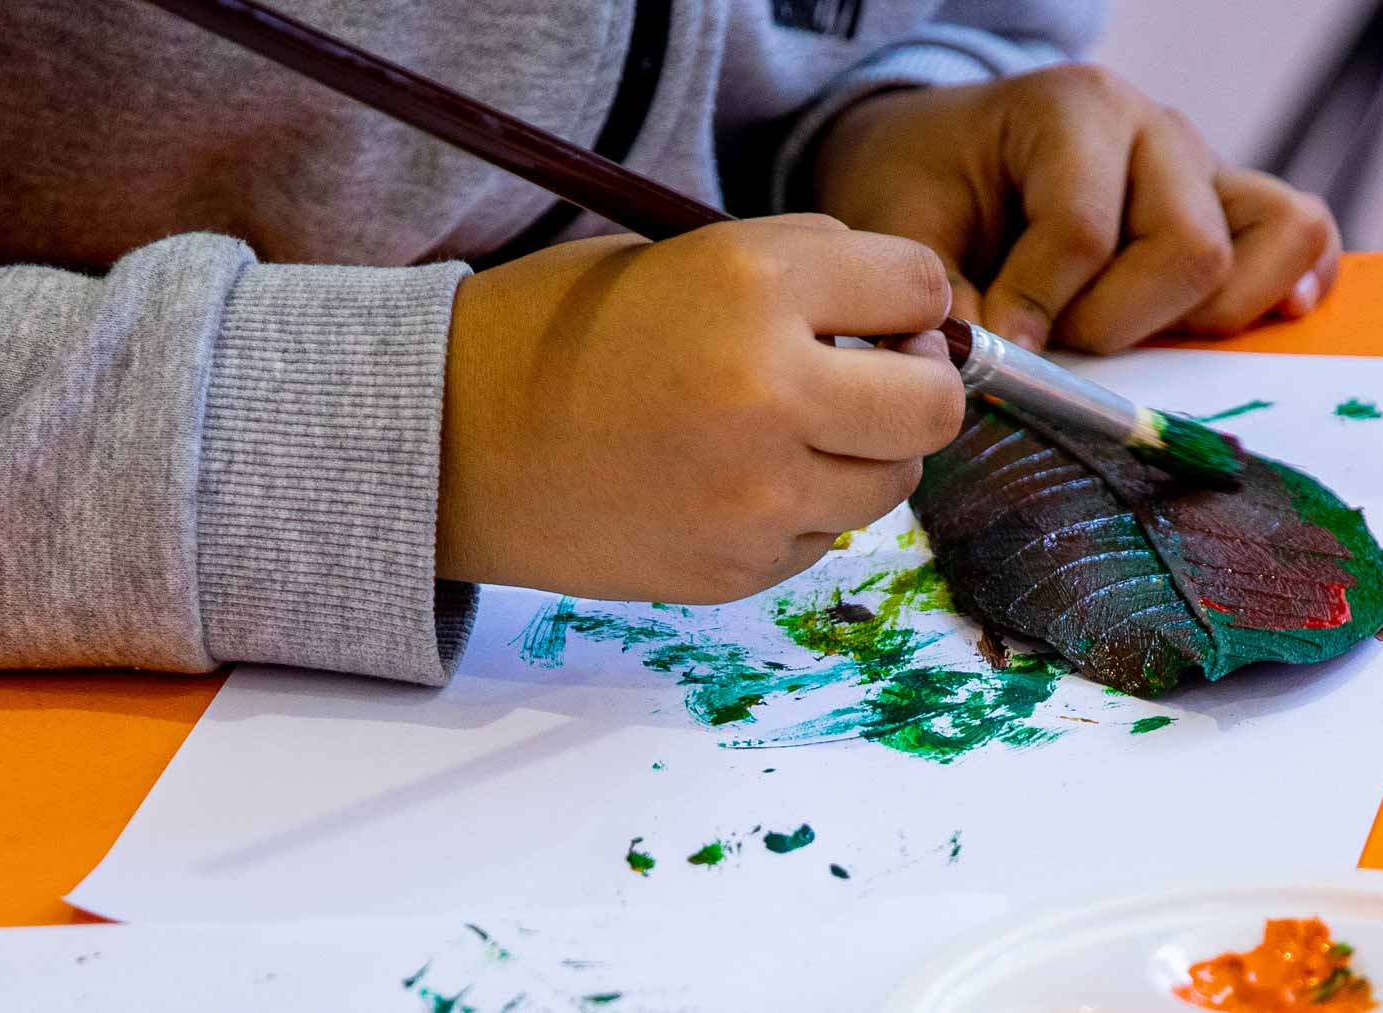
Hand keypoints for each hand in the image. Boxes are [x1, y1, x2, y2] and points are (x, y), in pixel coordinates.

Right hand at [437, 214, 964, 601]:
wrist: (448, 442)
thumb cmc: (558, 332)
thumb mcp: (684, 256)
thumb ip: (805, 274)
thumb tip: (912, 321)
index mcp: (753, 286)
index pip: (921, 287)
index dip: (906, 296)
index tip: (880, 308)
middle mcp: (769, 394)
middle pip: (935, 406)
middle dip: (916, 382)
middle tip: (870, 374)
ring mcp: (757, 496)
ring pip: (892, 483)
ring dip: (862, 451)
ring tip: (786, 428)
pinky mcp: (737, 568)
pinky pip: (823, 536)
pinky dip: (800, 507)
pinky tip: (729, 479)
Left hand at [812, 64, 1340, 353]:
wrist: (941, 155)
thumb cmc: (925, 188)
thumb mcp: (902, 231)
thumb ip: (938, 301)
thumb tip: (986, 369)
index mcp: (1071, 111)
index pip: (1085, 230)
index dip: (1038, 305)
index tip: (995, 340)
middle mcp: (1155, 129)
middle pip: (1189, 249)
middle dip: (1115, 321)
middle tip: (1055, 336)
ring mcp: (1205, 167)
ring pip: (1267, 246)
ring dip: (1196, 318)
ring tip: (1123, 332)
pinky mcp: (1235, 208)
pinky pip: (1302, 238)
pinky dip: (1283, 288)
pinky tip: (1232, 327)